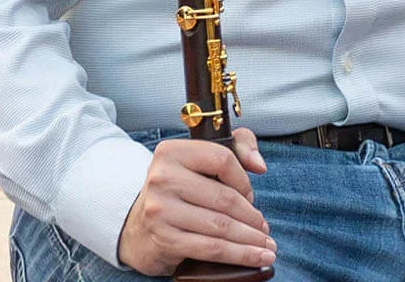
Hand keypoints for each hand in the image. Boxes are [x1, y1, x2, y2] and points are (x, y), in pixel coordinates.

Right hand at [117, 128, 275, 274]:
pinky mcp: (165, 239)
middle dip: (252, 216)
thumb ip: (236, 147)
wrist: (138, 228)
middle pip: (224, 197)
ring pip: (220, 226)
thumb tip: (259, 165)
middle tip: (265, 228)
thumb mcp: (199, 160)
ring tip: (266, 246)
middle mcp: (162, 178)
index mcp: (172, 152)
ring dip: (250, 239)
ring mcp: (161, 210)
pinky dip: (239, 255)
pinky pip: (211, 249)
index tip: (251, 195)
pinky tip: (256, 256)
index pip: (222, 159)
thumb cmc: (177, 191)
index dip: (244, 178)